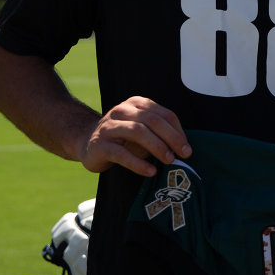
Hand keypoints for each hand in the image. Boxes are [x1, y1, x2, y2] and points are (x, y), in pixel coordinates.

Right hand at [76, 97, 190, 176]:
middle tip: (184, 154)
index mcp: (136, 104)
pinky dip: (138, 163)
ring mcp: (109, 126)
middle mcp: (122, 111)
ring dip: (157, 146)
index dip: (177, 130)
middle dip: (171, 137)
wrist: (87, 142)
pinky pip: (121, 153)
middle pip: (152, 120)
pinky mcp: (100, 144)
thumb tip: (183, 148)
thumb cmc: (121, 138)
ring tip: (169, 160)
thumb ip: (158, 134)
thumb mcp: (141, 131)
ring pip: (137, 132)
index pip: (162, 114)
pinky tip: (150, 171)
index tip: (187, 147)